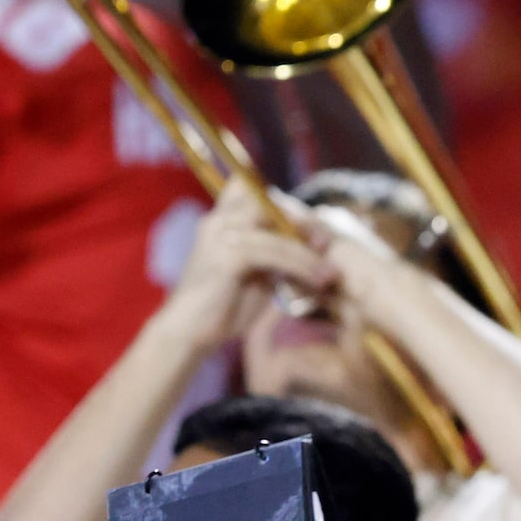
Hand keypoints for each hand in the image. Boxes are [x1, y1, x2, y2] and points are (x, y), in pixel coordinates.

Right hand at [156, 182, 371, 353]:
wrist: (190, 333)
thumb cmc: (223, 307)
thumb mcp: (256, 274)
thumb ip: (274, 254)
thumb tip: (310, 247)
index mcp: (221, 220)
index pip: (250, 187)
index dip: (284, 203)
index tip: (311, 229)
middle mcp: (219, 220)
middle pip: (268, 201)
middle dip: (302, 221)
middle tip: (327, 244)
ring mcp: (220, 236)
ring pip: (275, 231)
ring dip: (307, 252)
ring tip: (330, 273)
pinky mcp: (227, 257)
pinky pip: (273, 253)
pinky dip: (300, 266)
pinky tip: (317, 282)